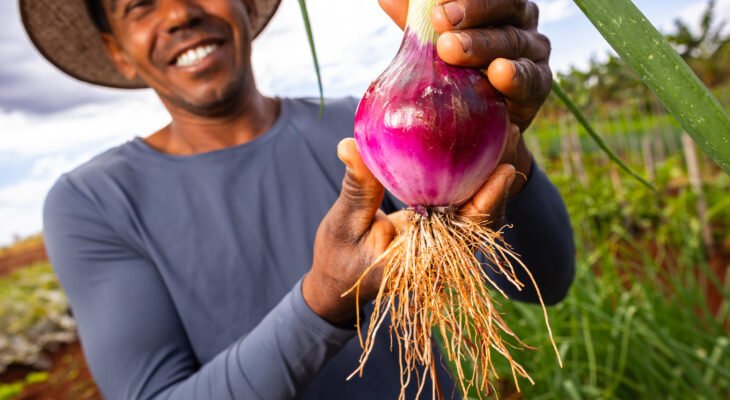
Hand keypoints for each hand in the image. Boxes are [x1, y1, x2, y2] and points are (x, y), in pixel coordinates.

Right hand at [304, 137, 519, 325]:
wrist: (338, 280)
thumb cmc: (340, 259)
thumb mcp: (344, 224)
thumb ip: (357, 189)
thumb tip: (350, 145)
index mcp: (423, 262)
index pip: (466, 232)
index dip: (488, 201)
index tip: (506, 170)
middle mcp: (440, 254)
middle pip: (482, 216)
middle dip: (498, 178)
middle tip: (512, 134)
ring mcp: (441, 242)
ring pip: (475, 209)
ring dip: (488, 174)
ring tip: (506, 134)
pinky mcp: (437, 229)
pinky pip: (460, 204)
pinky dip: (470, 178)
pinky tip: (476, 146)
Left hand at [380, 0, 551, 133]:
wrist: (477, 122)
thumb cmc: (454, 70)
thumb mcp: (432, 42)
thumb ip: (415, 20)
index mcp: (498, 2)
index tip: (436, 3)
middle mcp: (521, 19)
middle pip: (504, 6)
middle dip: (471, 10)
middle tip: (440, 19)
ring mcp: (534, 51)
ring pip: (512, 41)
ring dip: (482, 44)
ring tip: (451, 49)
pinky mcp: (539, 84)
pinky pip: (531, 78)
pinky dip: (516, 76)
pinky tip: (499, 73)